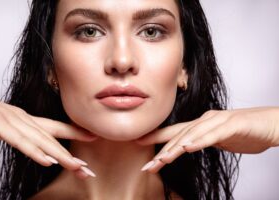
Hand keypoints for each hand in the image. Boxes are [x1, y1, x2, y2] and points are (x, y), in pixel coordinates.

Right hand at [0, 93, 97, 177]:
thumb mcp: (5, 126)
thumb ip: (20, 133)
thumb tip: (34, 143)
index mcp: (26, 120)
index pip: (56, 127)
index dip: (76, 132)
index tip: (94, 138)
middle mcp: (23, 119)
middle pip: (53, 138)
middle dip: (71, 155)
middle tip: (88, 169)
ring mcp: (11, 121)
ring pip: (41, 140)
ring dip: (60, 155)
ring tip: (77, 167)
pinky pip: (19, 141)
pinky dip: (34, 151)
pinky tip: (47, 161)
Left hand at [136, 107, 278, 172]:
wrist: (270, 124)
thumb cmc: (245, 132)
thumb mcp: (219, 139)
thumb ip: (203, 140)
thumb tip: (190, 145)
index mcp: (201, 125)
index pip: (174, 132)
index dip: (156, 137)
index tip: (138, 143)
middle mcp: (205, 120)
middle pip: (178, 136)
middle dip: (161, 151)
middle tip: (147, 166)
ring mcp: (218, 121)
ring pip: (191, 135)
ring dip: (175, 148)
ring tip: (161, 160)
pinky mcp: (232, 125)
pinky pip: (213, 135)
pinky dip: (199, 141)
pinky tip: (187, 147)